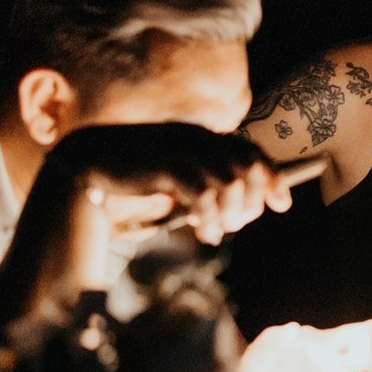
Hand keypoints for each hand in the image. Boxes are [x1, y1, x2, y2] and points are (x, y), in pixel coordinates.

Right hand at [46, 123, 305, 244]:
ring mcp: (181, 150)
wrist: (90, 162)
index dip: (272, 178)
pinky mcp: (165, 166)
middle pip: (247, 166)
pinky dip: (209, 218)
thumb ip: (208, 184)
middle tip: (237, 224)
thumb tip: (242, 210)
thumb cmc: (138, 173)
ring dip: (231, 213)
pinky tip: (204, 234)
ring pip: (229, 179)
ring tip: (217, 232)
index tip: (282, 206)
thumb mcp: (179, 176)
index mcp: (203, 137)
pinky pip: (202, 192)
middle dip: (251, 200)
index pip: (251, 152)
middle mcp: (197, 139)